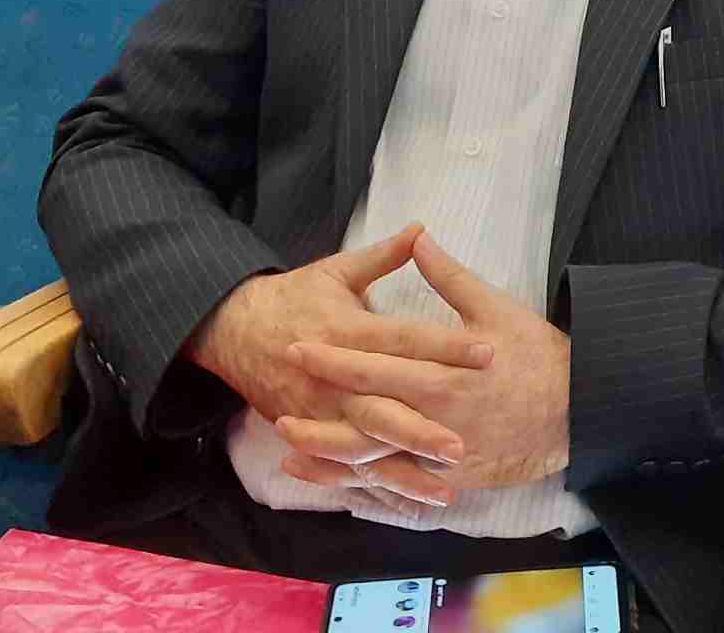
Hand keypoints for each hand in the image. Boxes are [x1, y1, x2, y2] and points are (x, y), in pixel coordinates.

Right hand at [186, 224, 493, 506]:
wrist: (234, 330)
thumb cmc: (295, 297)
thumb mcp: (337, 270)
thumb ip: (383, 256)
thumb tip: (422, 229)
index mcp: (346, 330)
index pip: (404, 340)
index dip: (446, 347)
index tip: (488, 353)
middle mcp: (333, 377)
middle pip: (383, 404)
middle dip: (422, 426)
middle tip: (464, 441)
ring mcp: (320, 410)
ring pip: (365, 444)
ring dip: (404, 463)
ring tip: (446, 477)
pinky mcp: (311, 431)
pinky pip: (347, 464)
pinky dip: (378, 481)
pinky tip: (412, 494)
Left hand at [280, 230, 571, 493]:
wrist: (578, 409)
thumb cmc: (538, 354)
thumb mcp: (495, 307)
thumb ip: (449, 277)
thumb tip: (419, 237)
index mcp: (441, 373)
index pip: (374, 365)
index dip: (333, 357)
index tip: (298, 346)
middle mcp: (436, 419)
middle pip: (363, 420)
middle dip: (318, 416)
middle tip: (276, 410)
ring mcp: (443, 454)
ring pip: (375, 462)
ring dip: (330, 459)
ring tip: (290, 453)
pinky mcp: (453, 478)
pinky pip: (401, 486)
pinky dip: (365, 487)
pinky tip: (338, 483)